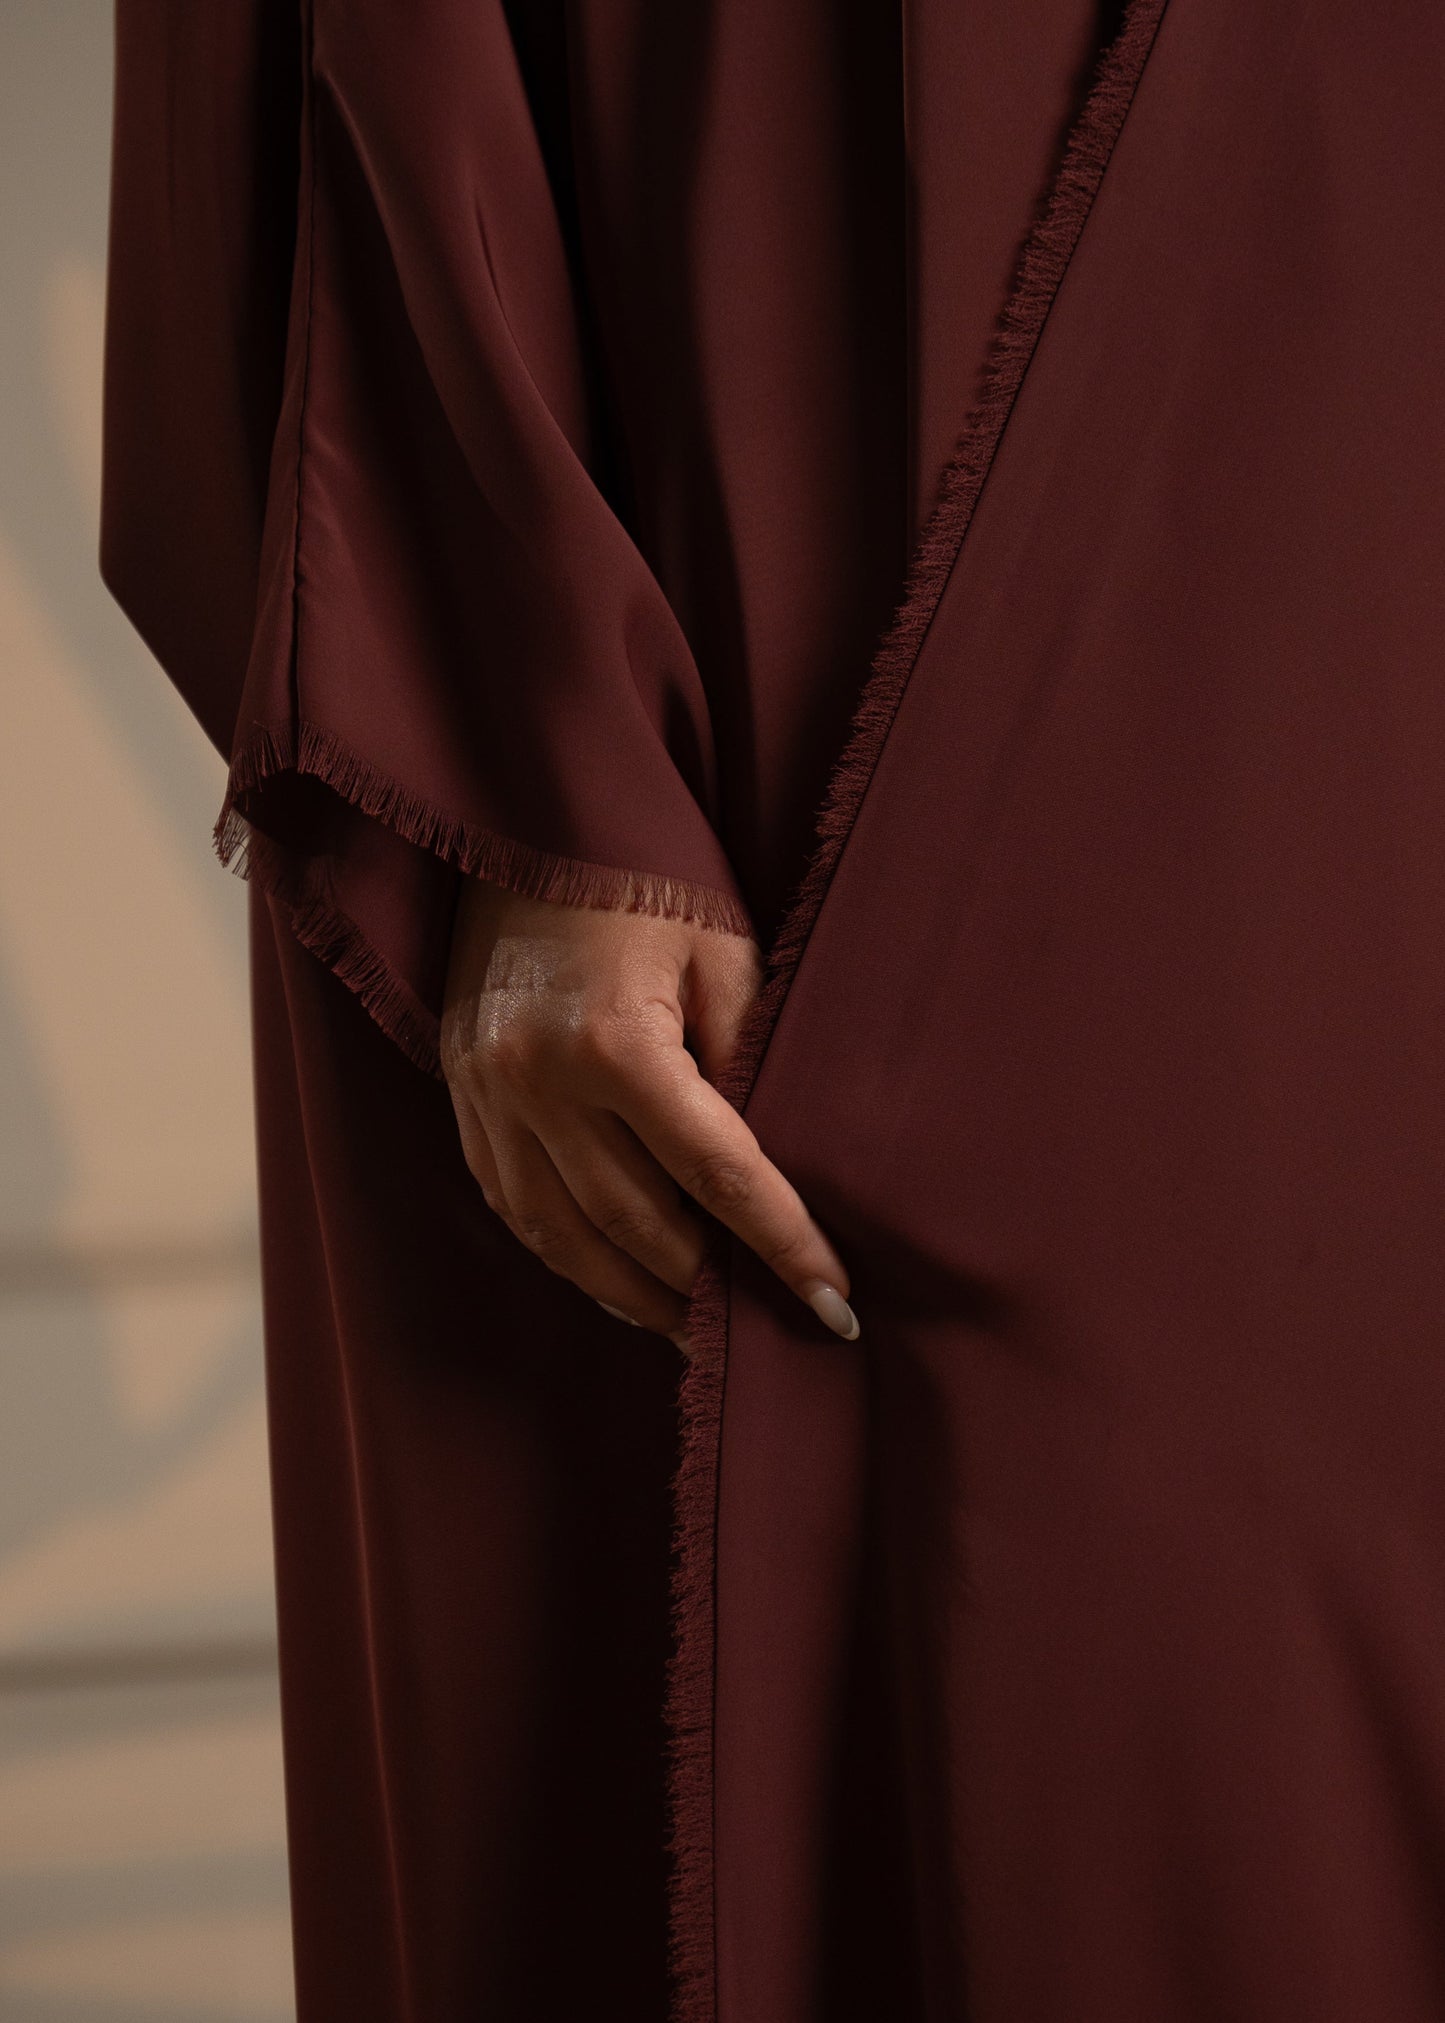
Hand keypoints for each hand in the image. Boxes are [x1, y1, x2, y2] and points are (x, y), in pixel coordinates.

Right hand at [439, 876, 859, 1350]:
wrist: (531, 823)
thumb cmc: (649, 882)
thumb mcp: (725, 959)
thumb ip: (749, 1069)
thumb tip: (780, 1178)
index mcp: (615, 1043)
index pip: (719, 1177)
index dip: (783, 1247)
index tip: (835, 1306)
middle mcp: (538, 1082)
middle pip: (639, 1225)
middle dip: (713, 1287)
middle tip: (773, 1331)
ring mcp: (488, 1097)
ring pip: (566, 1238)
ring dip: (639, 1296)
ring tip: (699, 1331)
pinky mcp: (460, 1096)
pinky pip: (515, 1208)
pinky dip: (571, 1259)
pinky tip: (621, 1281)